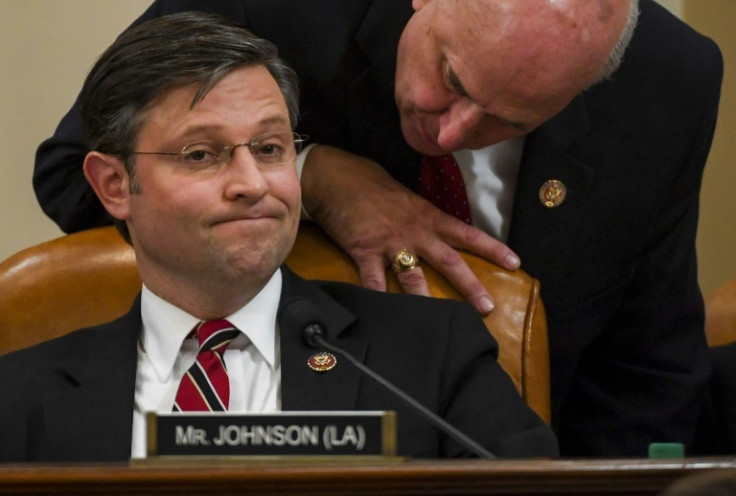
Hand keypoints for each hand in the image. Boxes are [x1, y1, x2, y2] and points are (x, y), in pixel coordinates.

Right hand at [301, 146, 519, 314]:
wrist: (336, 176)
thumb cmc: (370, 183)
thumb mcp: (404, 197)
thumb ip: (420, 216)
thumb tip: (433, 231)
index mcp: (427, 216)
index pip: (467, 234)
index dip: (492, 248)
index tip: (515, 263)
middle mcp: (415, 231)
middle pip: (449, 260)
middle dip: (470, 285)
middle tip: (488, 307)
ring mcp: (390, 243)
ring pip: (414, 276)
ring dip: (428, 299)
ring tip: (442, 320)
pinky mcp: (365, 252)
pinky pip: (373, 281)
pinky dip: (379, 299)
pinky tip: (385, 317)